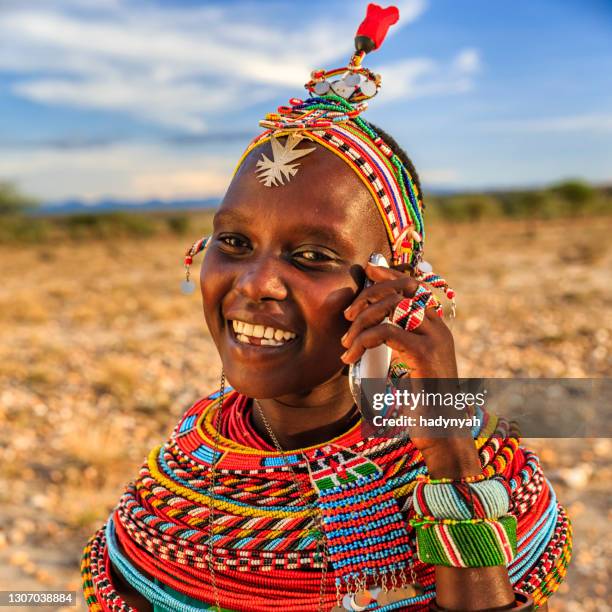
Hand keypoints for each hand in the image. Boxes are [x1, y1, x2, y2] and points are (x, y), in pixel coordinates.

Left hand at [341, 262, 479, 474]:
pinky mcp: (424, 354)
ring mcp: (435, 339)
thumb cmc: (423, 403)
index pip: (415, 288)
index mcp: (436, 328)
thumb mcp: (409, 367)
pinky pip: (386, 332)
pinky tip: (351, 356)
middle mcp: (439, 329)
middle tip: (347, 314)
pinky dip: (363, 340)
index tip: (370, 270)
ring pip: (393, 307)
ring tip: (347, 342)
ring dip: (362, 320)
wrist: (442, 433)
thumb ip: (397, 345)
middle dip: (369, 295)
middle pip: (403, 290)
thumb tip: (372, 330)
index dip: (391, 275)